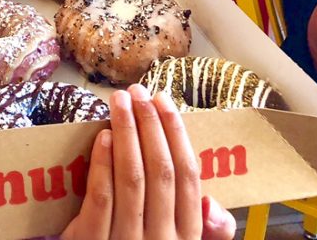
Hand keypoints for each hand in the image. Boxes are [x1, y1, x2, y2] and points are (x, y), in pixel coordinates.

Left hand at [61, 85, 235, 239]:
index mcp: (187, 238)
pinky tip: (103, 137)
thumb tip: (215, 206)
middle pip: (160, 172)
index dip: (177, 135)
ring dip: (126, 134)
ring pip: (132, 180)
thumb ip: (203, 231)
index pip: (188, 178)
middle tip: (137, 92)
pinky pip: (101, 199)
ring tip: (118, 102)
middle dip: (150, 125)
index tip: (163, 100)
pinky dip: (102, 164)